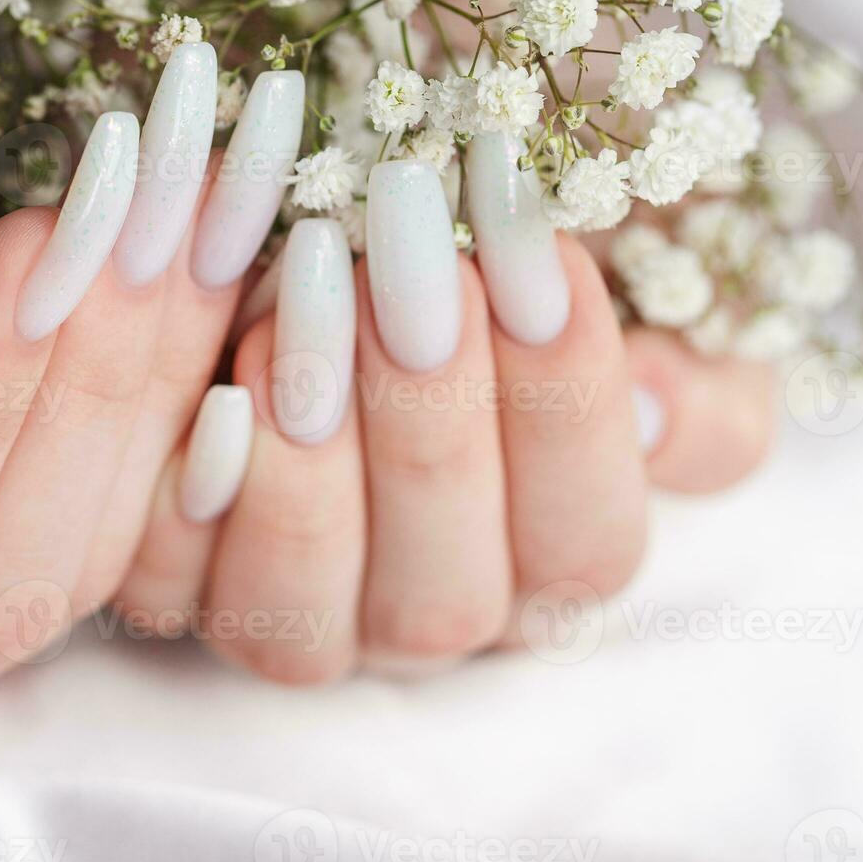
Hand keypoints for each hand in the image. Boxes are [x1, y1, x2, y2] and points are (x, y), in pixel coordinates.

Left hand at [115, 139, 774, 680]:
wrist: (340, 253)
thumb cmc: (495, 271)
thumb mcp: (641, 308)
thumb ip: (690, 383)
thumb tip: (659, 412)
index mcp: (553, 564)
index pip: (585, 540)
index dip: (567, 400)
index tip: (536, 243)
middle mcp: (428, 617)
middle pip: (444, 591)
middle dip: (429, 409)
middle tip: (406, 242)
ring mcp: (298, 620)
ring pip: (302, 615)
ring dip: (307, 459)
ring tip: (305, 289)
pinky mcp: (180, 590)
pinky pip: (172, 588)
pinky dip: (192, 496)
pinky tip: (209, 392)